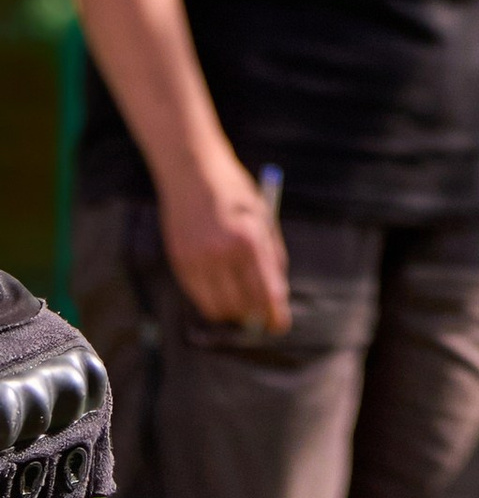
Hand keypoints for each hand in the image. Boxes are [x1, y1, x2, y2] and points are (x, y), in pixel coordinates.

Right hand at [159, 147, 289, 333]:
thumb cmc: (234, 191)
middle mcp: (222, 252)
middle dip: (256, 316)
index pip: (265, 289)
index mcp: (249, 237)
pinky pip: (199, 297)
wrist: (192, 171)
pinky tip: (224, 295)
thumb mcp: (262, 215)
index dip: (274, 313)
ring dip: (234, 313)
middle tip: (264, 319)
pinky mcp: (180, 263)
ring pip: (219, 308)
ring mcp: (198, 260)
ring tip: (244, 308)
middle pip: (242, 304)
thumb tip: (277, 291)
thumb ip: (271, 252)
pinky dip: (213, 302)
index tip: (280, 326)